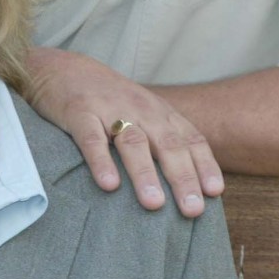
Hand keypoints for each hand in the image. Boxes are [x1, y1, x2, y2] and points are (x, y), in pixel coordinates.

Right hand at [27, 47, 222, 216]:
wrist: (63, 68)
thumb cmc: (109, 100)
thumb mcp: (142, 112)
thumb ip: (163, 140)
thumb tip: (191, 186)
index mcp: (158, 112)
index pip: (189, 137)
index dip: (203, 164)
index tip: (215, 192)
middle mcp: (139, 109)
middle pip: (167, 143)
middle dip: (182, 176)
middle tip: (193, 209)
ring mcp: (109, 109)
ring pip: (132, 142)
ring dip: (145, 173)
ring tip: (154, 204)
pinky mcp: (79, 112)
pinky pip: (91, 138)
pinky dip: (101, 161)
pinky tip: (109, 184)